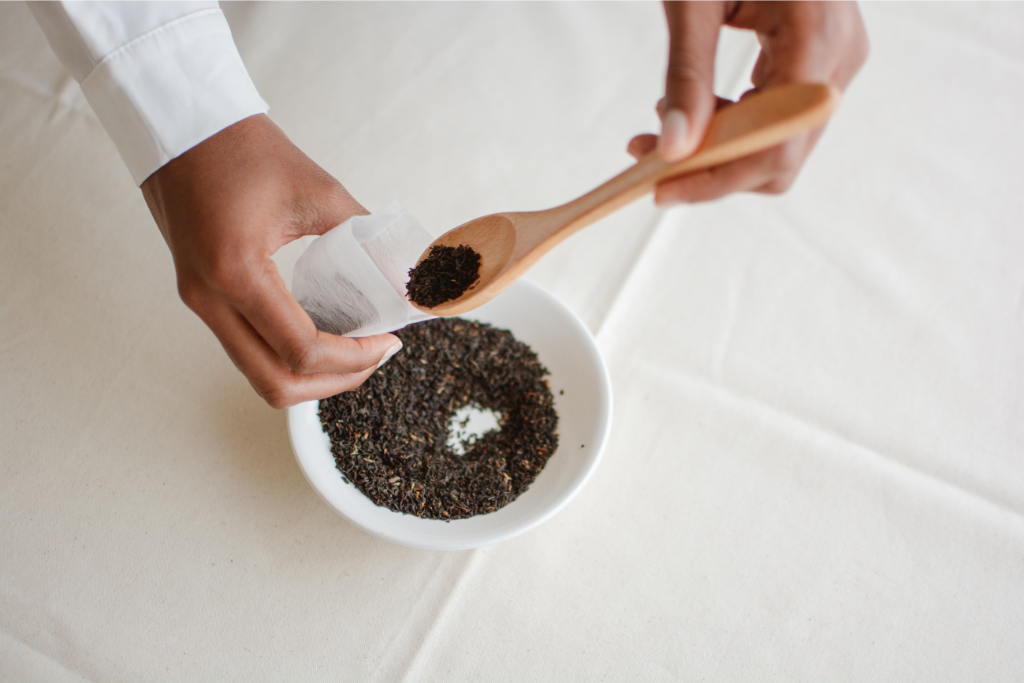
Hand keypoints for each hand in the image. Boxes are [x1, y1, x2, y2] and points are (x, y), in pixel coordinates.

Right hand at [141, 114, 402, 407]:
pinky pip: (248, 350)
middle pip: (276, 384)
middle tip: (375, 356)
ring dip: (310, 376)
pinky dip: (287, 356)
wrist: (182, 128)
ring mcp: (200, 302)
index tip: (388, 342)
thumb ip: (365, 237)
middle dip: (335, 381)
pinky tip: (324, 334)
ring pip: (259, 375)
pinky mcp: (201, 297)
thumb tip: (405, 275)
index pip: (300, 350)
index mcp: (236, 271)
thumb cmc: (243, 149)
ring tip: (354, 351)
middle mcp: (209, 298)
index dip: (353, 358)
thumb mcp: (317, 190)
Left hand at [628, 1, 868, 203]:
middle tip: (644, 153)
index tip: (657, 188)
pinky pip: (781, 117)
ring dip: (720, 150)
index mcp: (818, 32)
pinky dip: (734, 126)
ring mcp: (839, 58)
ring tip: (659, 127)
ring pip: (782, 144)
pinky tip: (694, 110)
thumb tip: (672, 150)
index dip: (717, 179)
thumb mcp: (692, 0)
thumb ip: (687, 76)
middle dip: (712, 168)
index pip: (776, 144)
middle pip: (783, 155)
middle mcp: (841, 55)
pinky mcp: (823, 58)